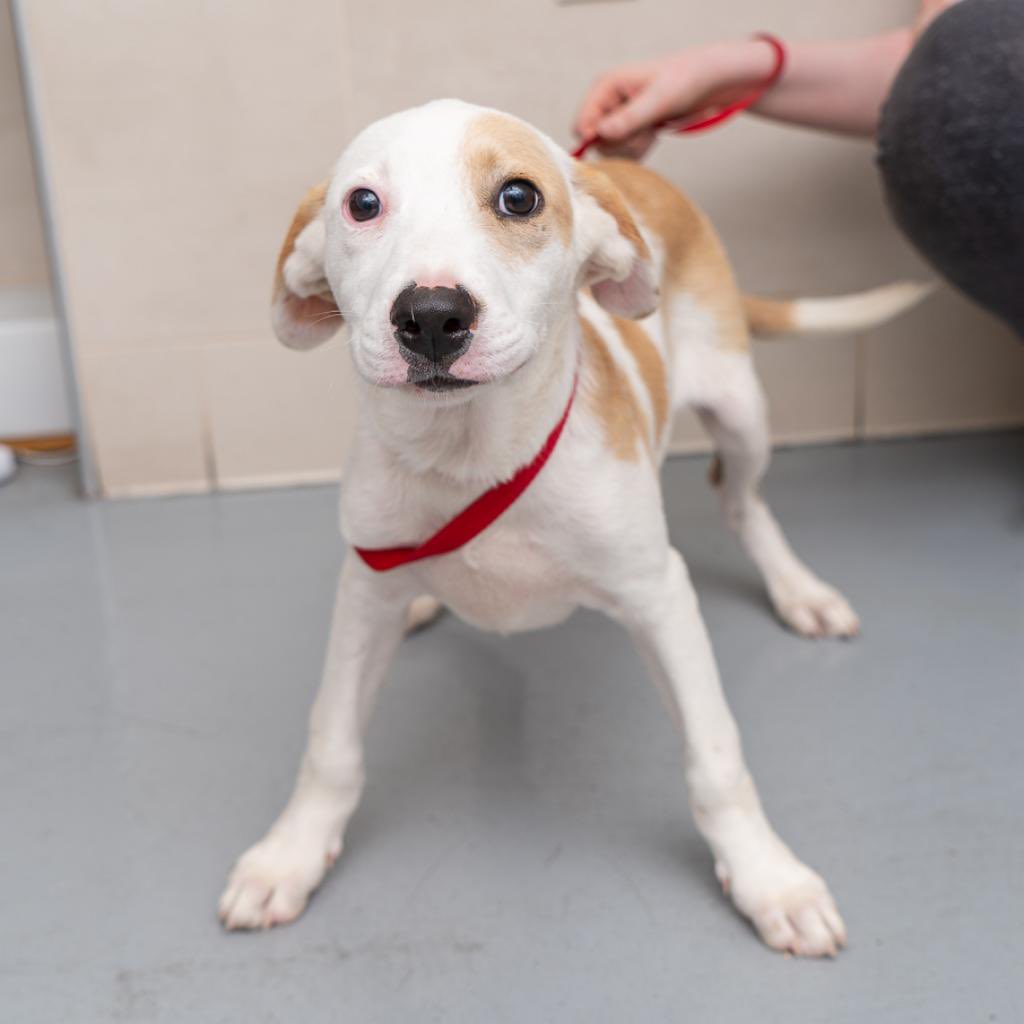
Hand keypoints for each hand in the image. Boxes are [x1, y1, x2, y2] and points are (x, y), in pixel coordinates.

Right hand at [574, 40, 779, 158]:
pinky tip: (654, 133)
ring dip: (634, 146)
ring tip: (653, 128)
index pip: (582, 124)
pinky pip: (624, 154)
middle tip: (646, 129)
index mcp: (605, 87)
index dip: (596, 139)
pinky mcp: (627, 130)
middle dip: (622, 142)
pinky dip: (640, 149)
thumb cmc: (683, 81)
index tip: (624, 137)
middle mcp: (606, 103)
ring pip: (610, 150)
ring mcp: (616, 118)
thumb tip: (600, 134)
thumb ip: (629, 119)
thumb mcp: (658, 100)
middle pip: (596, 142)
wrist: (705, 82)